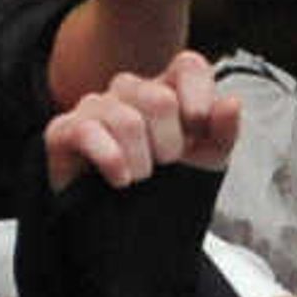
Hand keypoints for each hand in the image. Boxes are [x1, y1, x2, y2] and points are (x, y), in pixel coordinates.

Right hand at [45, 54, 238, 190]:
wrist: (123, 230)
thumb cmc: (164, 185)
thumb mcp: (204, 162)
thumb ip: (223, 132)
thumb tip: (231, 102)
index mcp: (166, 90)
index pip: (188, 66)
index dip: (199, 95)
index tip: (198, 129)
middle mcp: (130, 91)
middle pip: (159, 100)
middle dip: (169, 145)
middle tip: (165, 165)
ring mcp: (95, 107)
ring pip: (126, 121)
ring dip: (141, 162)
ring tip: (140, 178)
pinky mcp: (64, 129)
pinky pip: (88, 132)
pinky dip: (111, 160)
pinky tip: (119, 179)